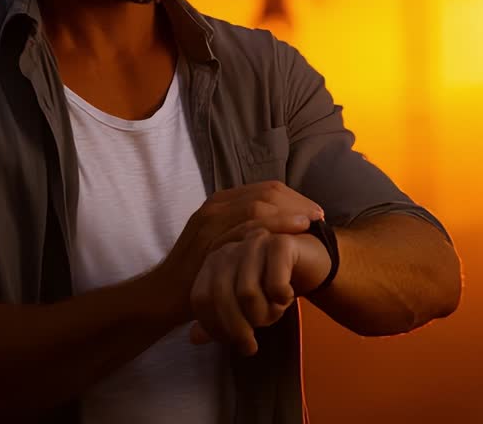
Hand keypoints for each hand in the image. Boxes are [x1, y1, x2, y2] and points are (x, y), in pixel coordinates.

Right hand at [154, 181, 323, 323]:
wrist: (164, 294)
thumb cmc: (201, 272)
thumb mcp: (226, 244)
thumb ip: (248, 231)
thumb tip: (283, 227)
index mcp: (222, 202)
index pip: (266, 189)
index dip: (294, 198)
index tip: (314, 213)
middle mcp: (216, 204)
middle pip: (267, 192)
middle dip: (297, 203)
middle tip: (318, 218)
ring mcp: (211, 219)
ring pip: (260, 204)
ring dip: (289, 212)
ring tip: (311, 224)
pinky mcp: (210, 238)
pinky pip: (248, 225)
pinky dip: (274, 227)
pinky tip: (291, 237)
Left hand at [188, 229, 331, 355]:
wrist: (310, 261)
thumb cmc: (272, 284)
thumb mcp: (243, 307)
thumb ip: (218, 319)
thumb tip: (194, 338)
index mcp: (214, 262)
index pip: (201, 299)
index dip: (213, 326)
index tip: (230, 344)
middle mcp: (230, 249)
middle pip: (221, 297)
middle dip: (236, 330)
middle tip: (250, 348)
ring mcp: (254, 243)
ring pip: (247, 292)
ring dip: (263, 314)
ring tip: (275, 313)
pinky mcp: (281, 243)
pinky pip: (275, 281)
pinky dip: (281, 298)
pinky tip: (287, 297)